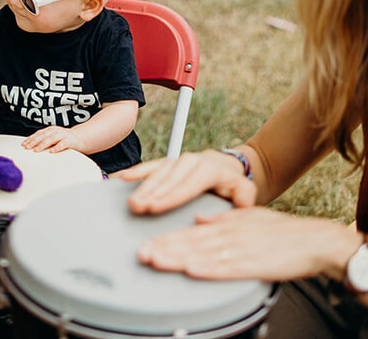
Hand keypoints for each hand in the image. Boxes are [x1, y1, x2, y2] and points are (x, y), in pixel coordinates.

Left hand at [22, 126, 83, 152]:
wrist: (81, 139)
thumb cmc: (65, 140)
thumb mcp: (53, 138)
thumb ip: (44, 141)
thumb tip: (30, 147)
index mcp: (50, 130)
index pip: (38, 134)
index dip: (30, 138)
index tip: (23, 144)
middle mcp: (56, 131)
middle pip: (43, 136)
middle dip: (34, 141)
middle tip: (27, 148)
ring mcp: (63, 135)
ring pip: (51, 139)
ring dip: (43, 144)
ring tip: (36, 150)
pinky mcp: (70, 141)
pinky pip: (62, 144)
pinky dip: (57, 147)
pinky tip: (52, 152)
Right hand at [118, 150, 256, 213]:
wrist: (229, 166)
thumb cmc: (234, 184)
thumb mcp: (246, 191)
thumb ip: (244, 198)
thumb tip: (238, 204)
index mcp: (209, 170)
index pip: (187, 185)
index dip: (170, 197)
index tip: (154, 207)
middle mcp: (191, 161)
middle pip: (168, 180)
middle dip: (150, 194)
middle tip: (136, 207)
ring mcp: (178, 161)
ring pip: (157, 173)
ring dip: (141, 187)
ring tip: (129, 201)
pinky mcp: (168, 163)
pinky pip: (150, 166)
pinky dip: (135, 172)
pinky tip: (121, 178)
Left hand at [137, 206, 356, 281]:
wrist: (316, 241)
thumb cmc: (284, 232)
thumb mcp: (250, 218)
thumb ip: (223, 217)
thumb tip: (199, 217)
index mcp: (229, 223)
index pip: (192, 231)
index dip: (168, 237)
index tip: (147, 242)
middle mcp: (231, 234)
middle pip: (192, 242)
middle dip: (165, 248)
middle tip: (141, 253)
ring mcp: (243, 249)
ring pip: (204, 253)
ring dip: (178, 257)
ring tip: (156, 260)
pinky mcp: (256, 265)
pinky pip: (228, 268)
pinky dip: (209, 268)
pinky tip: (192, 270)